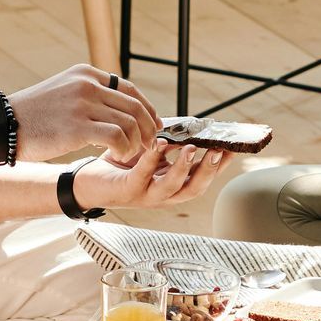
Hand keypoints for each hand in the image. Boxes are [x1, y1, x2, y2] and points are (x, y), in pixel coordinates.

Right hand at [10, 63, 158, 165]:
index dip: (147, 109)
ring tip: (131, 154)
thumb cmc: (32, 116)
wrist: (2, 125)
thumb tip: (117, 110)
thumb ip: (88, 95)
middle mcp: (87, 84)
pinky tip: (117, 157)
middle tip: (149, 145)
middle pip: (134, 106)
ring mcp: (83, 104)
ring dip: (136, 142)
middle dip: (147, 128)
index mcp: (85, 73)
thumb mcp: (62, 92)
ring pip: (129, 122)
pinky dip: (124, 149)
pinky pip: (117, 137)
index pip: (129, 89)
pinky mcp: (78, 126)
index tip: (153, 125)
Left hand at [76, 135, 233, 211]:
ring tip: (190, 148)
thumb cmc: (122, 163)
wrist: (87, 178)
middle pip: (195, 188)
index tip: (234, 148)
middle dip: (208, 170)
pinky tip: (158, 144)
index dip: (220, 166)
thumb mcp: (152, 150)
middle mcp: (164, 194)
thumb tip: (195, 124)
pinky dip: (153, 159)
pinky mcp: (127, 190)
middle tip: (218, 150)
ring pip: (172, 187)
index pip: (203, 177)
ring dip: (183, 167)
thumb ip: (172, 140)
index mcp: (173, 185)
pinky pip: (143, 176)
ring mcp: (146, 195)